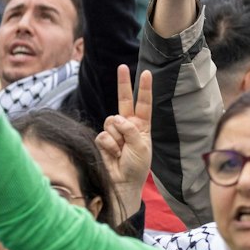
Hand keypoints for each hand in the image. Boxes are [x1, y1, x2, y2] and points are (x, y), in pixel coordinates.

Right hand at [96, 66, 153, 219]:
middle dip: (123, 83)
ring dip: (118, 137)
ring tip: (121, 151)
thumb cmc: (137, 166)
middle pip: (124, 100)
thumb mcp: (142, 146)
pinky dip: (109, 145)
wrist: (123, 182)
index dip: (144, 88)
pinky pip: (104, 134)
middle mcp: (128, 125)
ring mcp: (114, 131)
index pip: (143, 103)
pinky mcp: (102, 140)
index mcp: (142, 125)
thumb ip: (131, 130)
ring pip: (112, 121)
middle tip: (122, 67)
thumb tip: (117, 118)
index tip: (146, 73)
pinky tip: (113, 154)